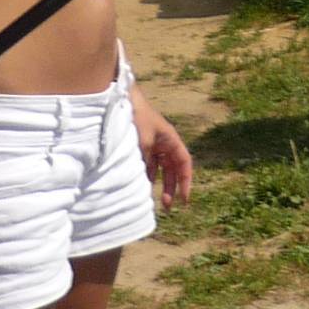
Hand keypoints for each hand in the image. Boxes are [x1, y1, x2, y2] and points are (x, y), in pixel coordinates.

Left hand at [133, 91, 194, 210]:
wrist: (122, 100)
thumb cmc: (137, 118)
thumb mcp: (144, 142)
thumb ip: (147, 162)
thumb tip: (147, 182)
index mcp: (171, 140)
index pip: (184, 164)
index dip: (186, 181)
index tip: (184, 198)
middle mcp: (165, 144)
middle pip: (173, 170)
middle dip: (173, 188)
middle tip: (169, 207)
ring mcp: (153, 145)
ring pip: (160, 169)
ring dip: (160, 184)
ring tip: (156, 201)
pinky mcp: (141, 146)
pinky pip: (148, 165)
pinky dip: (147, 176)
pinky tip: (142, 187)